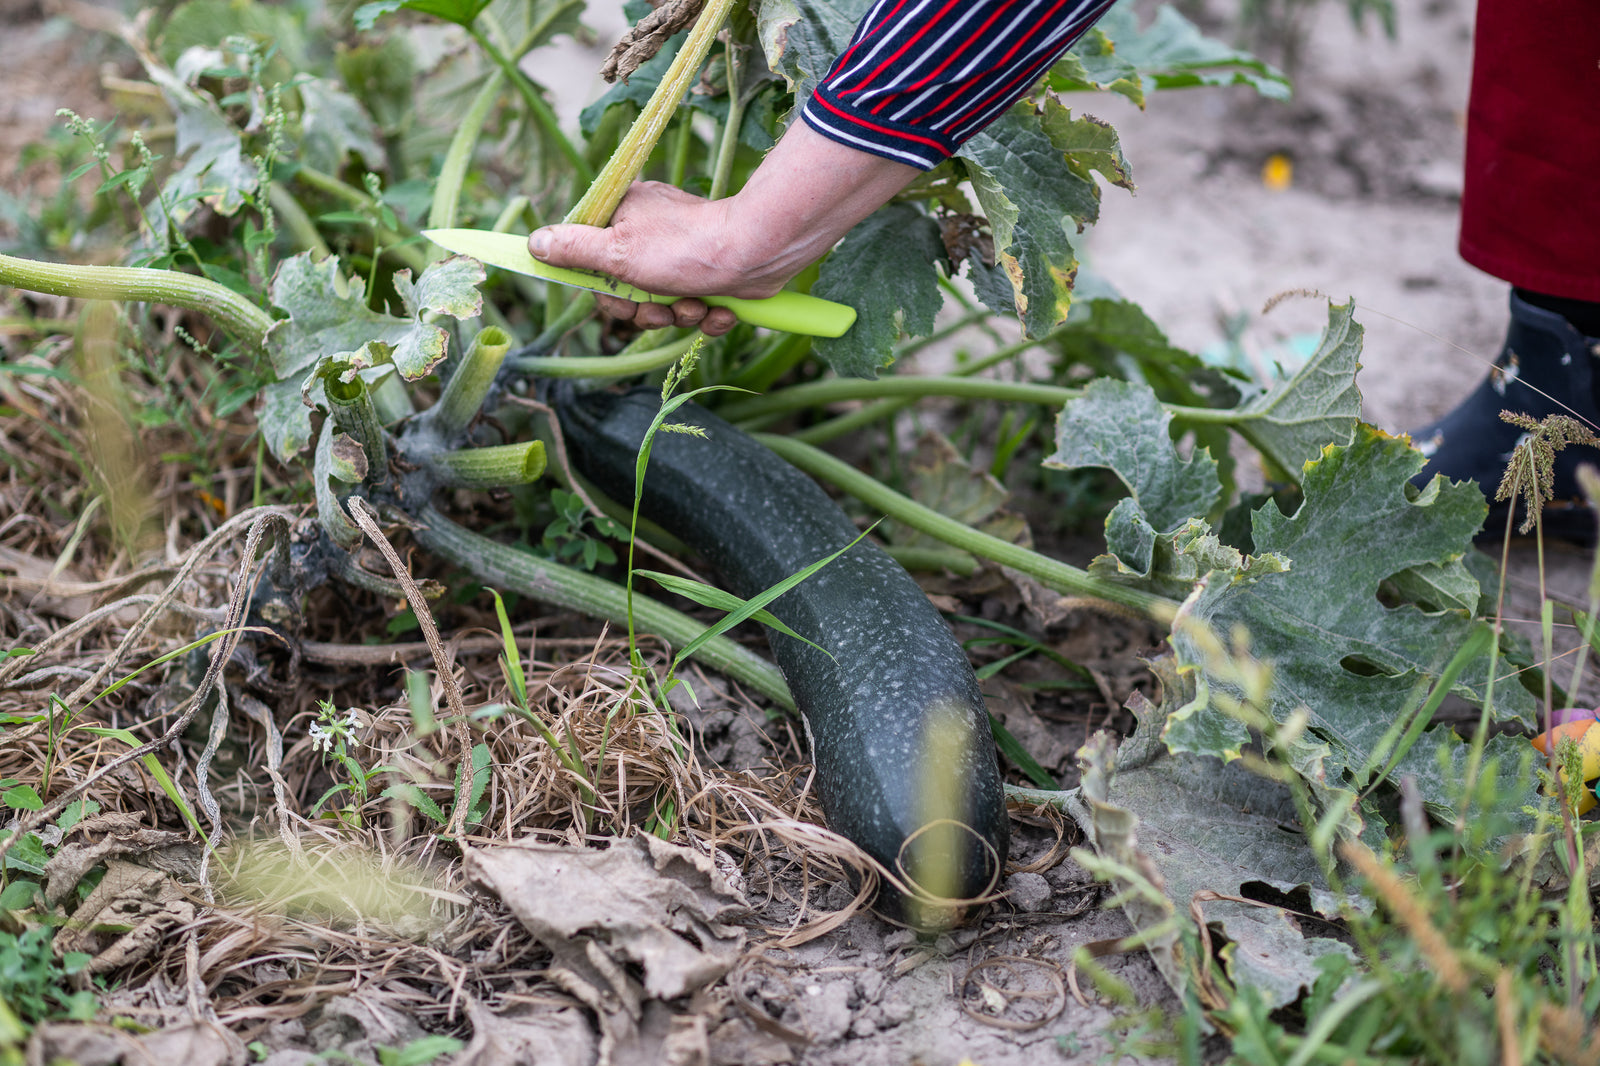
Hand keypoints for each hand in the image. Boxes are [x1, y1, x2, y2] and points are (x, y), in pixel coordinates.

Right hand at [528, 120, 920, 335]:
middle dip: (646, 310)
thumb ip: (573, 250)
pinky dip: (708, 316)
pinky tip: (720, 308)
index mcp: (622, 218)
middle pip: (626, 293)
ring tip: (696, 302)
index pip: (591, 264)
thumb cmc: (686, 248)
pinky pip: (695, 309)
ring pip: (662, 307)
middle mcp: (650, 234)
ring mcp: (682, 257)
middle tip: (660, 307)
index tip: (615, 300)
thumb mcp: (617, 252)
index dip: (605, 293)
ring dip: (679, 315)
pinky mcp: (710, 276)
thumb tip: (532, 242)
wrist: (758, 254)